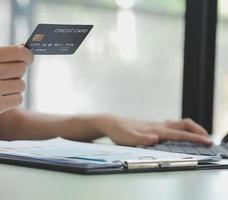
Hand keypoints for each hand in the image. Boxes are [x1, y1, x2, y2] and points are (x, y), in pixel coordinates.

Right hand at [0, 45, 33, 121]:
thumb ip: (6, 54)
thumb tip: (27, 47)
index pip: (17, 52)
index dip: (28, 55)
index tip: (28, 59)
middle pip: (21, 68)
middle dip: (19, 73)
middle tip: (8, 77)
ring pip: (21, 85)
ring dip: (16, 88)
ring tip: (2, 89)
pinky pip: (18, 98)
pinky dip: (14, 99)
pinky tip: (1, 99)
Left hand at [91, 115, 212, 145]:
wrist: (110, 123)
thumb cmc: (119, 131)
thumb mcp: (128, 138)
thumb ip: (142, 139)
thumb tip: (156, 138)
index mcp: (155, 130)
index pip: (179, 134)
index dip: (194, 138)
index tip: (207, 141)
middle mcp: (157, 126)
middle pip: (183, 124)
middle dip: (197, 130)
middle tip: (207, 138)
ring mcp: (155, 125)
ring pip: (178, 124)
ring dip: (190, 129)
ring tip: (198, 136)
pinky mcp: (151, 126)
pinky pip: (171, 126)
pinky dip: (180, 129)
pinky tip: (178, 133)